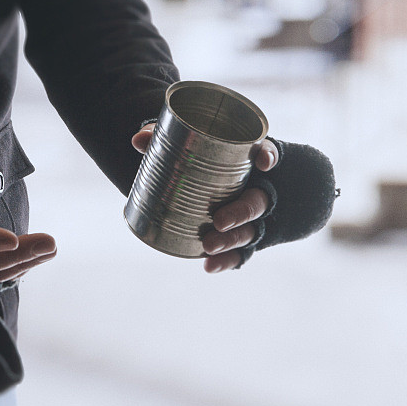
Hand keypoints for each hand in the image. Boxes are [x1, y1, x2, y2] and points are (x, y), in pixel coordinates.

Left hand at [131, 124, 277, 272]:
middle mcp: (253, 188)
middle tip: (219, 221)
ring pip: (250, 230)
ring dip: (231, 240)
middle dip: (242, 212)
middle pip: (258, 201)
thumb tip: (138, 140)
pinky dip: (226, 260)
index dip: (268, 157)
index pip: (265, 154)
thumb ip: (164, 139)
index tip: (264, 163)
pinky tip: (209, 266)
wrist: (194, 182)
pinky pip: (239, 253)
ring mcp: (248, 216)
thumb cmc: (193, 157)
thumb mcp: (180, 146)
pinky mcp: (238, 235)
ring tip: (208, 246)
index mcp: (246, 160)